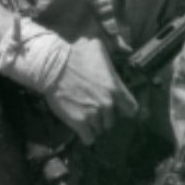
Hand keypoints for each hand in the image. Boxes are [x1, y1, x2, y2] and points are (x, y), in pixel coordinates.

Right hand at [0, 20, 136, 146]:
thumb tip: (128, 48)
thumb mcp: (99, 46)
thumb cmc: (76, 53)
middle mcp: (108, 104)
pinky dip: (86, 135)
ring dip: (94, 124)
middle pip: (113, 120)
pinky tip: (81, 128)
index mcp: (116, 88)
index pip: (131, 109)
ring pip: (100, 129)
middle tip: (95, 108)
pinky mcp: (79, 123)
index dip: (125, 110)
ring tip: (85, 115)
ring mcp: (94, 115)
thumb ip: (116, 48)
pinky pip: (88, 138)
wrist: (52, 66)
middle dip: (105, 116)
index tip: (119, 109)